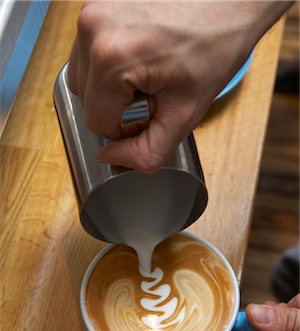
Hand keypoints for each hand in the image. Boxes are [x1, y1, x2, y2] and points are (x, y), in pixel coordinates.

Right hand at [68, 1, 290, 171]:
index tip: (149, 117)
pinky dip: (108, 64)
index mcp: (111, 59)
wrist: (229, 4)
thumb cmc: (213, 50)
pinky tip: (137, 56)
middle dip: (116, 107)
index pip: (96, 122)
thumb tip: (111, 157)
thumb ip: (146, 152)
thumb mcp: (184, 116)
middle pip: (86, 99)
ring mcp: (91, 10)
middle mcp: (93, 28)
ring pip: (82, 76)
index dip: (123, 131)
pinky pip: (88, 52)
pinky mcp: (94, 2)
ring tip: (145, 73)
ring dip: (109, 87)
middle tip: (151, 94)